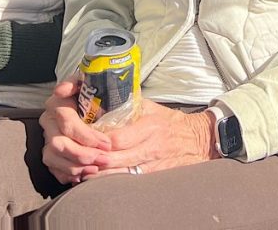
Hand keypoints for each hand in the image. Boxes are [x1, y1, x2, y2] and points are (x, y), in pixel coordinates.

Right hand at [40, 77, 112, 184]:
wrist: (94, 104)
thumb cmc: (95, 92)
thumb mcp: (90, 81)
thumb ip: (77, 81)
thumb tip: (61, 90)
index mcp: (57, 104)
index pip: (67, 123)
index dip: (87, 136)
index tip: (107, 144)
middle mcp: (48, 122)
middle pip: (58, 144)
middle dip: (82, 154)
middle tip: (104, 159)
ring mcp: (47, 139)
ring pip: (53, 158)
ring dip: (76, 167)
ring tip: (97, 168)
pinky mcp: (50, 154)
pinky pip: (54, 170)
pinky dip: (69, 175)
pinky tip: (85, 174)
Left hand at [88, 99, 217, 177]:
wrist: (199, 140)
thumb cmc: (172, 122)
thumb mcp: (152, 108)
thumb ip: (129, 104)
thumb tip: (104, 97)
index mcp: (150, 126)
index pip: (118, 138)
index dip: (98, 141)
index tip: (84, 137)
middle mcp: (151, 147)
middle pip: (116, 158)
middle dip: (94, 159)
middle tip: (78, 156)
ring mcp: (153, 163)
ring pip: (121, 173)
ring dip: (100, 174)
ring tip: (84, 170)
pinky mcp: (155, 176)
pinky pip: (130, 180)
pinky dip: (113, 181)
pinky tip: (100, 179)